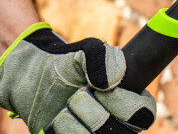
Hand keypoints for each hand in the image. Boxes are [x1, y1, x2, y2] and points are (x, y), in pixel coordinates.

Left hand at [0, 23, 155, 132]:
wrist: (32, 78)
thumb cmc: (66, 62)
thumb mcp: (85, 51)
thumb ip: (104, 58)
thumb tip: (112, 82)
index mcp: (128, 100)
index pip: (144, 115)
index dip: (125, 105)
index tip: (100, 89)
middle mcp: (116, 124)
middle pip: (119, 132)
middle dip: (95, 113)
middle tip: (77, 95)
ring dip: (75, 123)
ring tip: (65, 107)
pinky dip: (63, 130)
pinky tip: (56, 120)